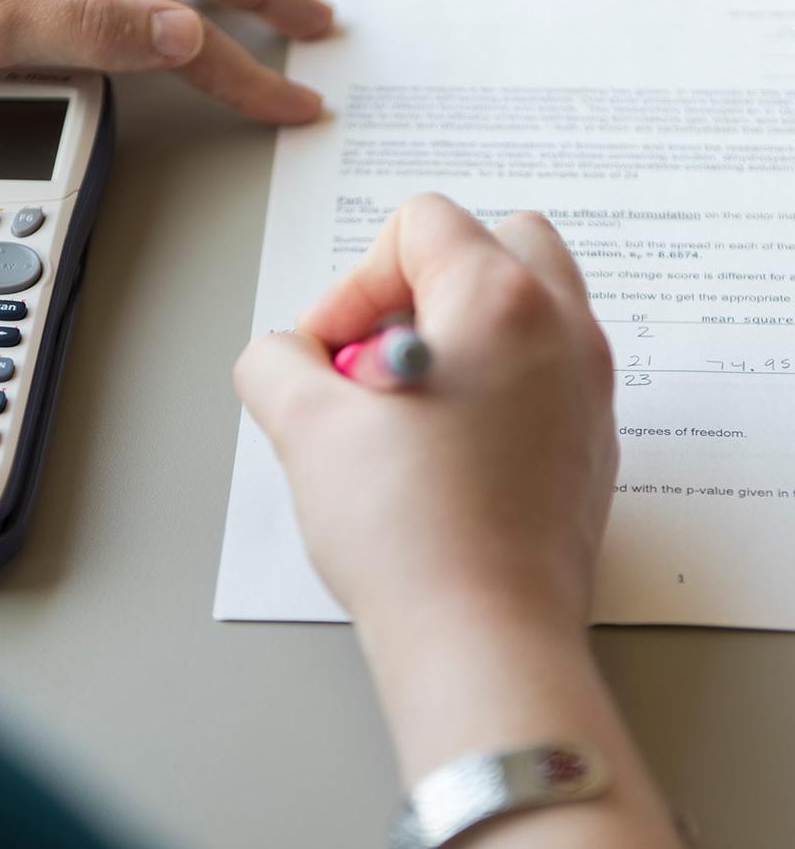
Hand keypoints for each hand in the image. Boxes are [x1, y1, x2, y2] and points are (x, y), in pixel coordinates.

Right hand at [233, 193, 617, 631]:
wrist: (483, 640)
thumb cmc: (409, 533)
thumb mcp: (304, 428)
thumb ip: (274, 361)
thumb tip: (284, 357)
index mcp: (499, 301)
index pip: (422, 224)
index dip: (355, 280)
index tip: (332, 353)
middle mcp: (562, 330)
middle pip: (498, 239)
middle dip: (426, 281)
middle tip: (382, 348)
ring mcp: (588, 388)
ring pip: (531, 300)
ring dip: (464, 323)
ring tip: (414, 395)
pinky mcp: (592, 442)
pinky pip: (546, 367)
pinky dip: (495, 375)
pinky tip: (449, 443)